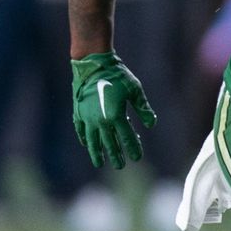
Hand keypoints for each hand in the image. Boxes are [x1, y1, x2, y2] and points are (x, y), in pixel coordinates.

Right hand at [71, 51, 156, 167]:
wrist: (93, 65)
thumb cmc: (117, 75)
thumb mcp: (135, 89)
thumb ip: (143, 108)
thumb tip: (151, 124)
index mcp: (116, 115)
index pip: (127, 138)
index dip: (133, 148)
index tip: (137, 158)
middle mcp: (101, 120)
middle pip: (109, 143)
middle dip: (116, 155)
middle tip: (120, 166)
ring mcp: (87, 117)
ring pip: (92, 140)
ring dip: (96, 152)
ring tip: (99, 163)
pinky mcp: (78, 112)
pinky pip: (80, 130)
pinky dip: (84, 138)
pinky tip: (86, 143)